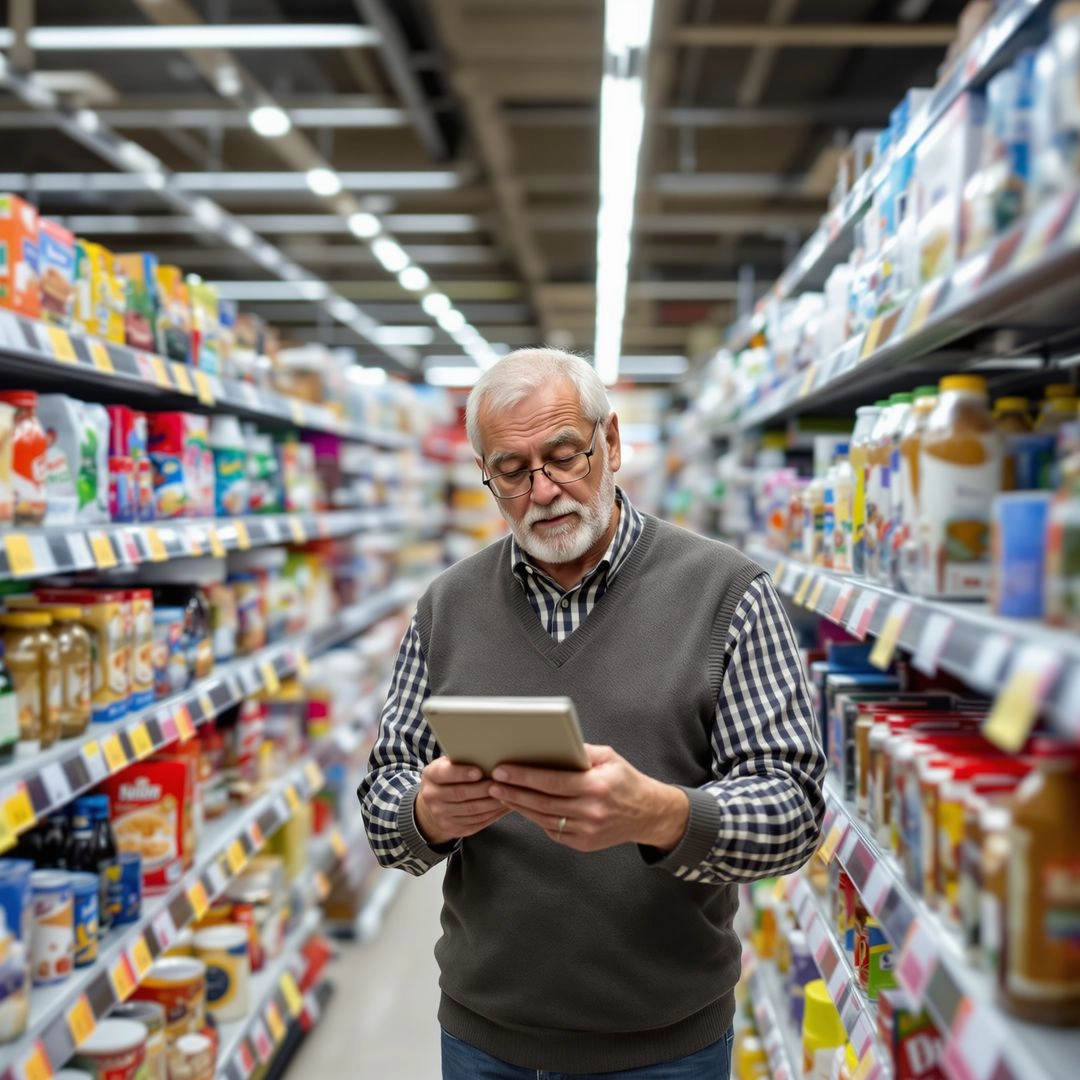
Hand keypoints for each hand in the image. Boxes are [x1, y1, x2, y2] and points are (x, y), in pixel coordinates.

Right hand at [415, 757, 510, 845]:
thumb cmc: (449, 775)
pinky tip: (504, 806)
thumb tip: (488, 749)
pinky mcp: (452, 829)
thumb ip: (462, 757)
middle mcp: (432, 796)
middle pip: (460, 794)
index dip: (462, 773)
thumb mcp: (448, 763)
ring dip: (492, 803)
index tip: (479, 771)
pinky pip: (476, 822)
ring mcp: (440, 815)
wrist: (435, 803)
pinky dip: (492, 814)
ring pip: (471, 810)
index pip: (445, 774)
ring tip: (508, 794)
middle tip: (502, 782)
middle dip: (483, 789)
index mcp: (430, 775)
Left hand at [488, 744, 689, 851]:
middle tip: (493, 783)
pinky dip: (536, 818)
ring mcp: (587, 830)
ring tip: (502, 794)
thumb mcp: (608, 757)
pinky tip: (523, 807)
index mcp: (596, 786)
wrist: (647, 814)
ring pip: (543, 818)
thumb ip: (581, 751)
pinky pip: (553, 830)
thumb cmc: (625, 780)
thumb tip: (550, 744)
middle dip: (514, 792)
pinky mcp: (584, 843)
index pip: (552, 781)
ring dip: (520, 806)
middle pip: (542, 802)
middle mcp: (591, 811)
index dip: (524, 776)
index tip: (503, 770)